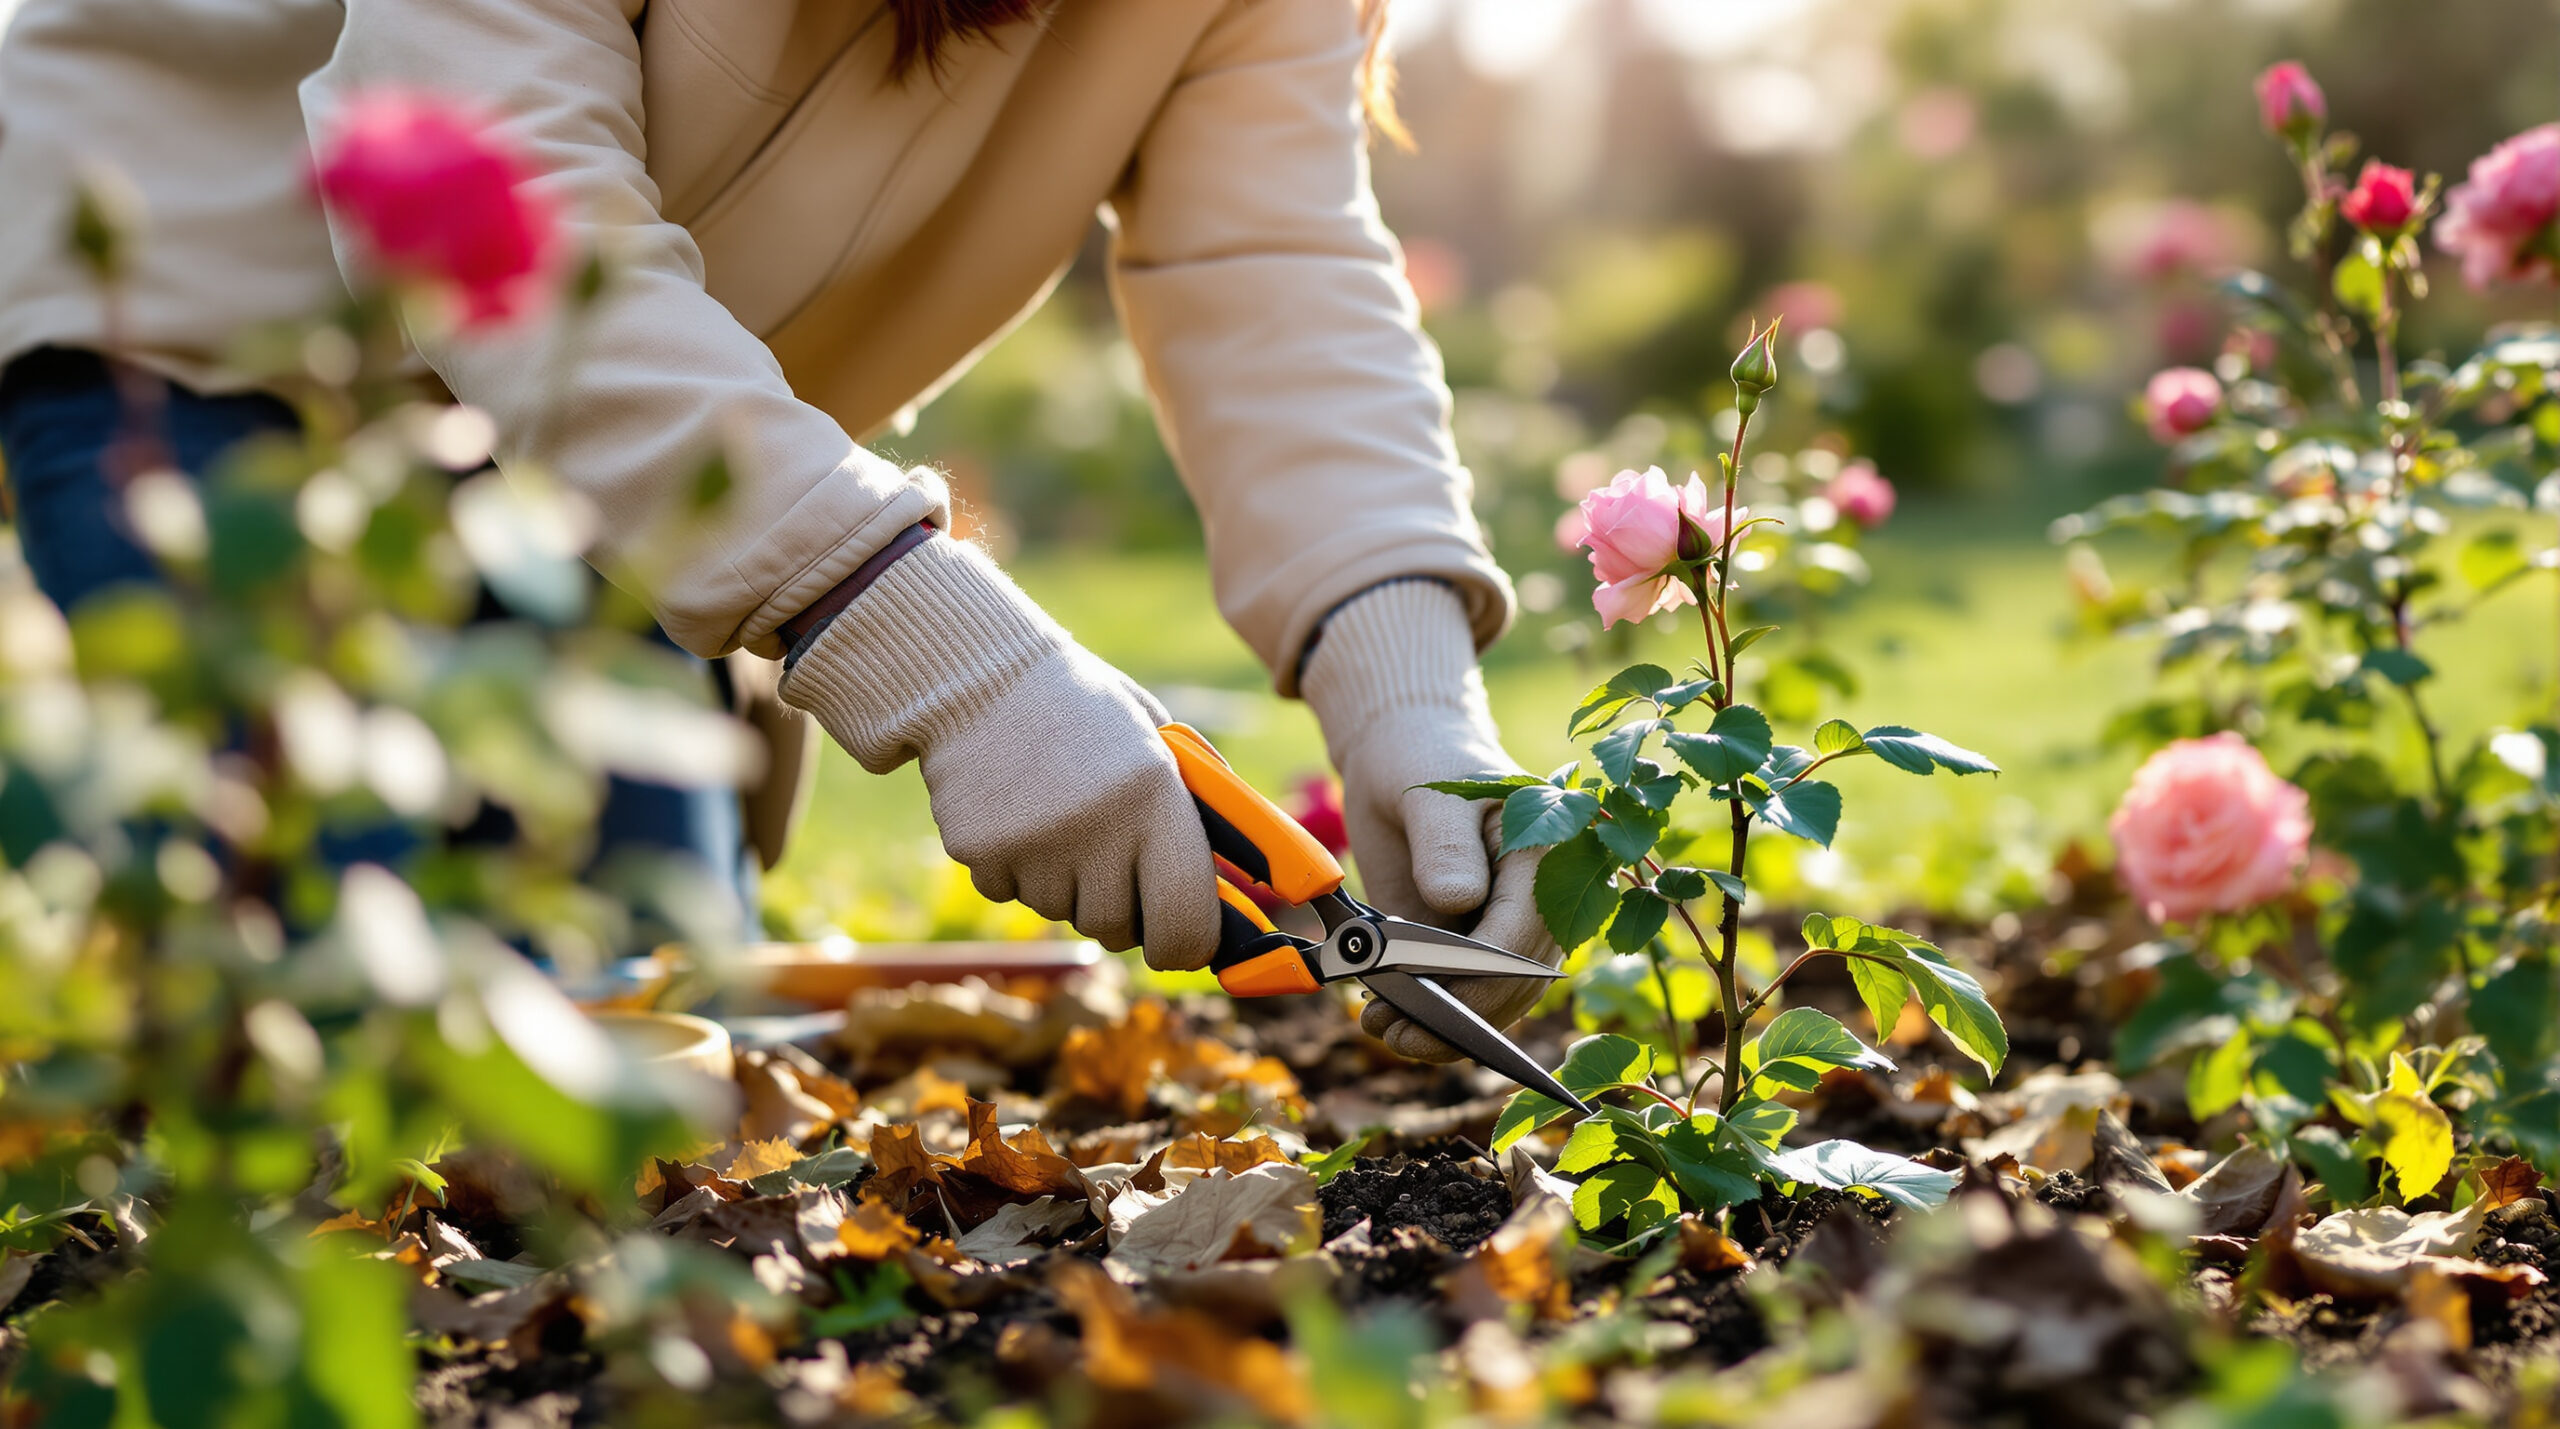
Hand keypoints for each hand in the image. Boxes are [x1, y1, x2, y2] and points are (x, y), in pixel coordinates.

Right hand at [777, 537, 1221, 969]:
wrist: (979, 673)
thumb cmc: (1084, 709)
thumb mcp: (1157, 741)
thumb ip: (1197, 808)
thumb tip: (1239, 882)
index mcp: (1156, 797)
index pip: (1185, 924)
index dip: (1188, 945)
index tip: (1185, 941)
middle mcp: (1098, 829)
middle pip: (1117, 928)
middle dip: (1120, 908)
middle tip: (1110, 858)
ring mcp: (1034, 845)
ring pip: (1061, 912)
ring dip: (1065, 884)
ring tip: (1057, 815)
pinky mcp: (979, 852)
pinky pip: (1008, 893)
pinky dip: (1014, 868)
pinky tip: (1015, 812)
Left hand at [1301, 581, 1561, 1060]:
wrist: (1406, 756)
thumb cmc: (1420, 761)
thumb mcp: (1428, 794)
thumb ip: (1445, 845)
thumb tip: (1459, 901)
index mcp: (1548, 850)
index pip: (1523, 933)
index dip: (1477, 978)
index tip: (1425, 1002)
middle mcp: (1546, 895)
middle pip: (1517, 980)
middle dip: (1457, 1014)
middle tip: (1396, 1033)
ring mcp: (1517, 924)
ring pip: (1500, 1000)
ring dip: (1445, 1028)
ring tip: (1385, 1032)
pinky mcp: (1487, 941)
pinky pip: (1477, 995)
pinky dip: (1439, 1017)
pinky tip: (1396, 1026)